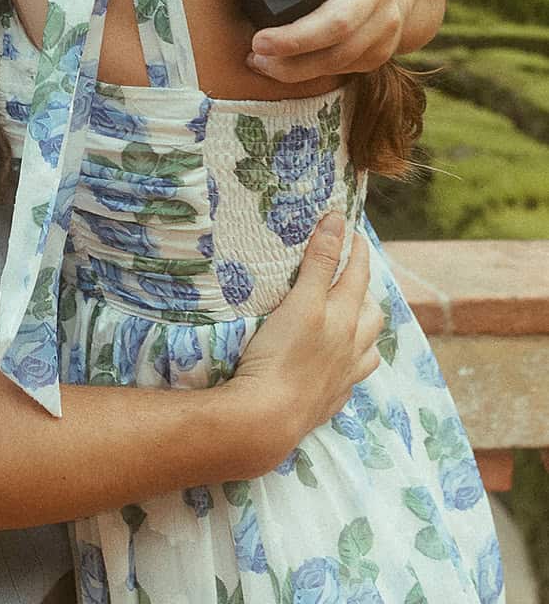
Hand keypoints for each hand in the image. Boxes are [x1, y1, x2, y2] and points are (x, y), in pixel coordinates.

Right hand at [235, 216, 381, 462]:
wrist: (268, 418)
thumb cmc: (281, 355)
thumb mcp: (300, 301)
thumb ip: (319, 262)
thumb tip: (337, 222)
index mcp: (345, 319)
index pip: (358, 275)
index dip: (356, 250)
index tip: (352, 231)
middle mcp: (352, 348)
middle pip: (372, 314)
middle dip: (366, 291)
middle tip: (350, 276)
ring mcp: (343, 378)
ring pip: (368, 350)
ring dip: (365, 331)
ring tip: (352, 319)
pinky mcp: (329, 401)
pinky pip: (352, 379)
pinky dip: (350, 364)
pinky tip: (337, 363)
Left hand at [243, 0, 401, 83]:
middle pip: (338, 19)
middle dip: (294, 38)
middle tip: (257, 42)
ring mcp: (384, 18)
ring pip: (341, 52)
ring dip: (296, 65)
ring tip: (260, 61)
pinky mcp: (382, 48)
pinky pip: (343, 68)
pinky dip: (307, 73)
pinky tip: (280, 69)